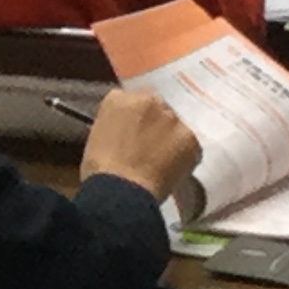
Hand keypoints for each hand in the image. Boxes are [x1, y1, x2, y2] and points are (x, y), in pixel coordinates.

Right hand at [80, 86, 201, 202]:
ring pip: (174, 126)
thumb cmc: (100, 168)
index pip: (131, 101)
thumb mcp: (98, 135)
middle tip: (149, 147)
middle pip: (157, 108)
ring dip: (170, 138)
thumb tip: (128, 131)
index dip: (134, 119)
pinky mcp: (190, 138)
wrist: (121, 190)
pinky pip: (189, 145)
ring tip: (163, 161)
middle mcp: (148, 99)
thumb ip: (116, 123)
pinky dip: (184, 157)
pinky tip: (173, 171)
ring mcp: (172, 118)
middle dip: (155, 123)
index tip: (133, 134)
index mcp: (118, 98)